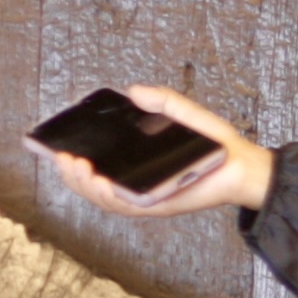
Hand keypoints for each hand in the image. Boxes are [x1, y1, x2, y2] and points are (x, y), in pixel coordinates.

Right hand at [30, 82, 276, 218]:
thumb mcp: (183, 113)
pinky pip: (128, 205)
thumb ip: (159, 100)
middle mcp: (134, 181)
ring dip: (84, 185)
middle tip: (61, 156)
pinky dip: (110, 196)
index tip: (53, 145)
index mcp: (133, 162)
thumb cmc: (213, 142)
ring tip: (74, 167)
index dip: (70, 158)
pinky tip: (100, 182)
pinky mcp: (158, 205)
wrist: (244, 163)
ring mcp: (144, 195)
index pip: (94, 163)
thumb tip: (131, 91)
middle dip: (70, 173)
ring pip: (103, 197)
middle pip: (90, 184)